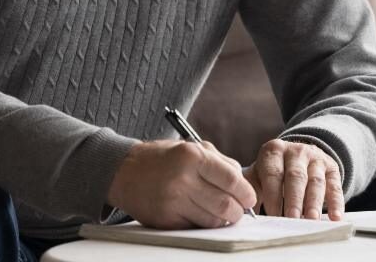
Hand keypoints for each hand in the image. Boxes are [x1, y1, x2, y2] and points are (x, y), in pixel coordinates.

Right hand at [107, 140, 256, 228]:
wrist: (125, 171)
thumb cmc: (164, 157)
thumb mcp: (193, 147)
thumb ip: (221, 162)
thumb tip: (243, 183)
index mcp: (193, 156)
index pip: (231, 180)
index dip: (246, 193)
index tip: (250, 198)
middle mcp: (182, 179)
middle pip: (225, 205)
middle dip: (238, 211)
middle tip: (239, 209)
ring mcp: (172, 202)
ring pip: (212, 221)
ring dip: (223, 221)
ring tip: (222, 213)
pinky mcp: (165, 220)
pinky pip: (195, 228)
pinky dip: (204, 225)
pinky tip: (202, 215)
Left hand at [243, 140, 343, 220]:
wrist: (298, 154)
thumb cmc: (273, 171)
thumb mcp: (259, 173)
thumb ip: (249, 187)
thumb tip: (239, 208)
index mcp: (274, 151)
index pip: (273, 174)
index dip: (273, 196)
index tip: (273, 216)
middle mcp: (296, 151)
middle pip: (296, 177)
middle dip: (294, 200)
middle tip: (292, 219)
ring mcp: (315, 158)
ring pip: (316, 181)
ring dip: (314, 202)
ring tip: (312, 220)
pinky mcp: (331, 167)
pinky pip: (335, 185)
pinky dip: (336, 202)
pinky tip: (335, 216)